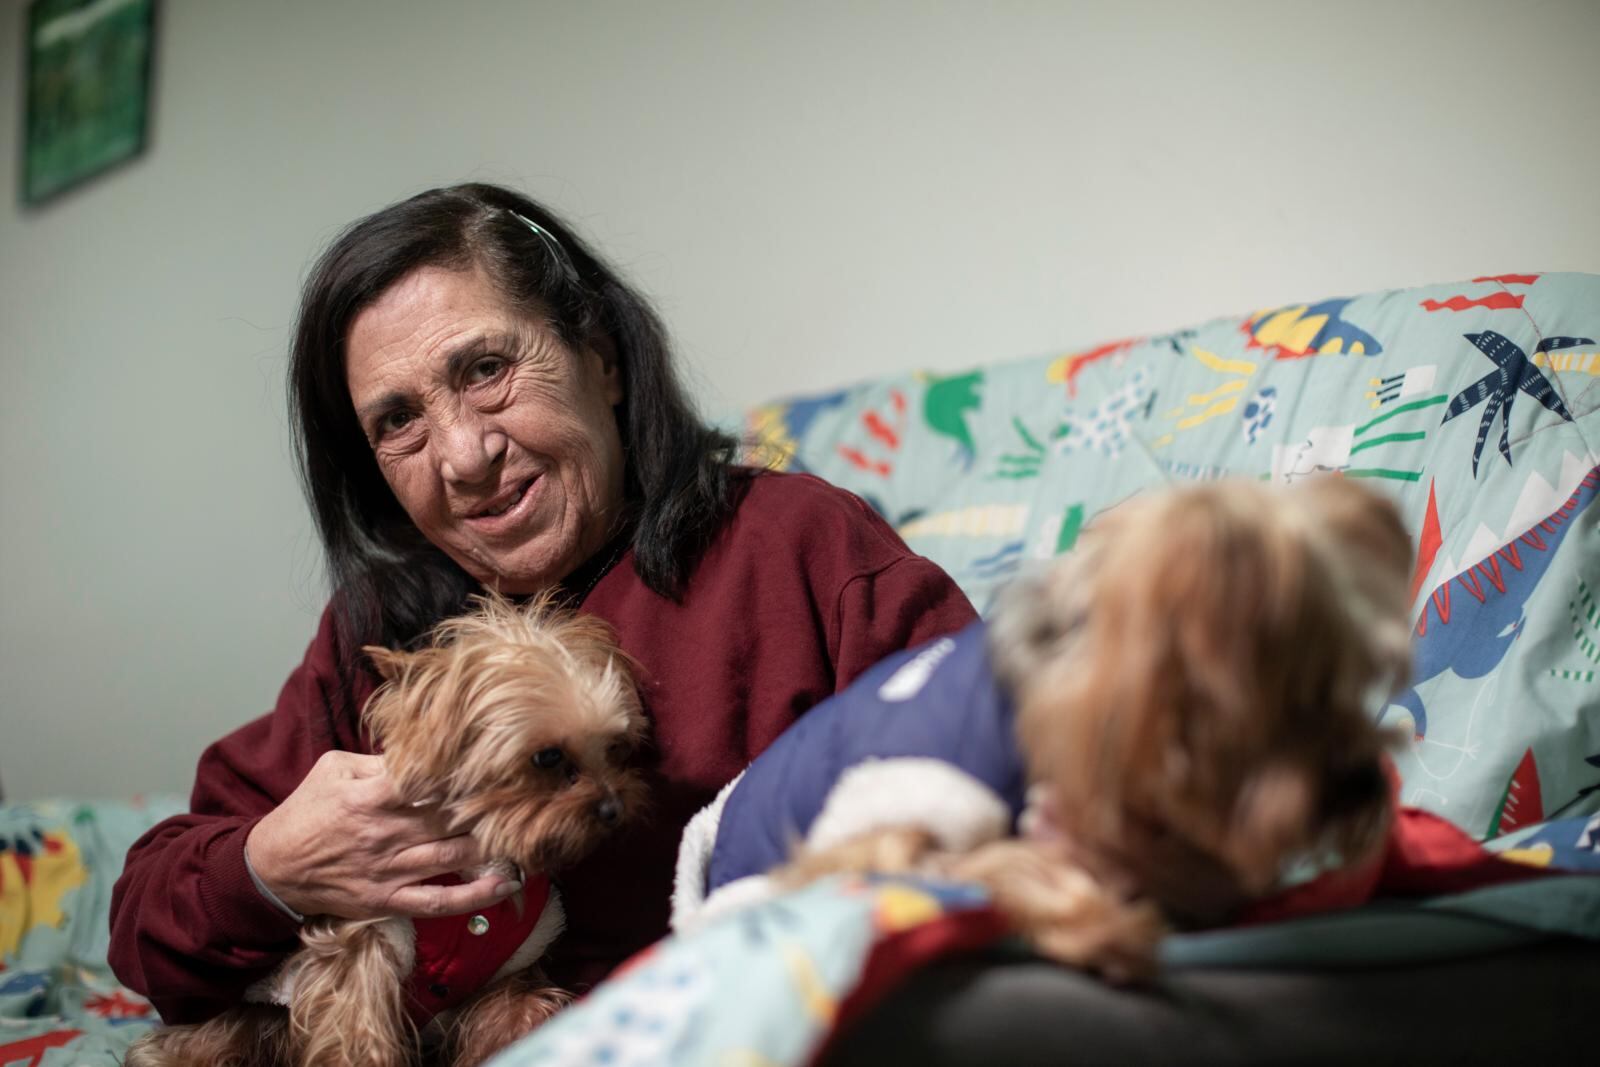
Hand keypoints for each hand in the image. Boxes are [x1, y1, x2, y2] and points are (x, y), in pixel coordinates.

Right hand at [244, 751, 519, 919]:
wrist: (271, 868)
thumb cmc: (305, 812)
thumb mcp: (333, 770)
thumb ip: (379, 761)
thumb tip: (422, 750)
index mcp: (371, 795)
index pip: (428, 780)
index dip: (464, 772)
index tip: (497, 763)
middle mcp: (384, 833)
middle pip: (450, 818)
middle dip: (490, 808)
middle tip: (527, 796)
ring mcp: (388, 871)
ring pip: (453, 857)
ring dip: (493, 846)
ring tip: (527, 833)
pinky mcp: (387, 901)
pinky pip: (438, 902)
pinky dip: (474, 896)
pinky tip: (505, 883)